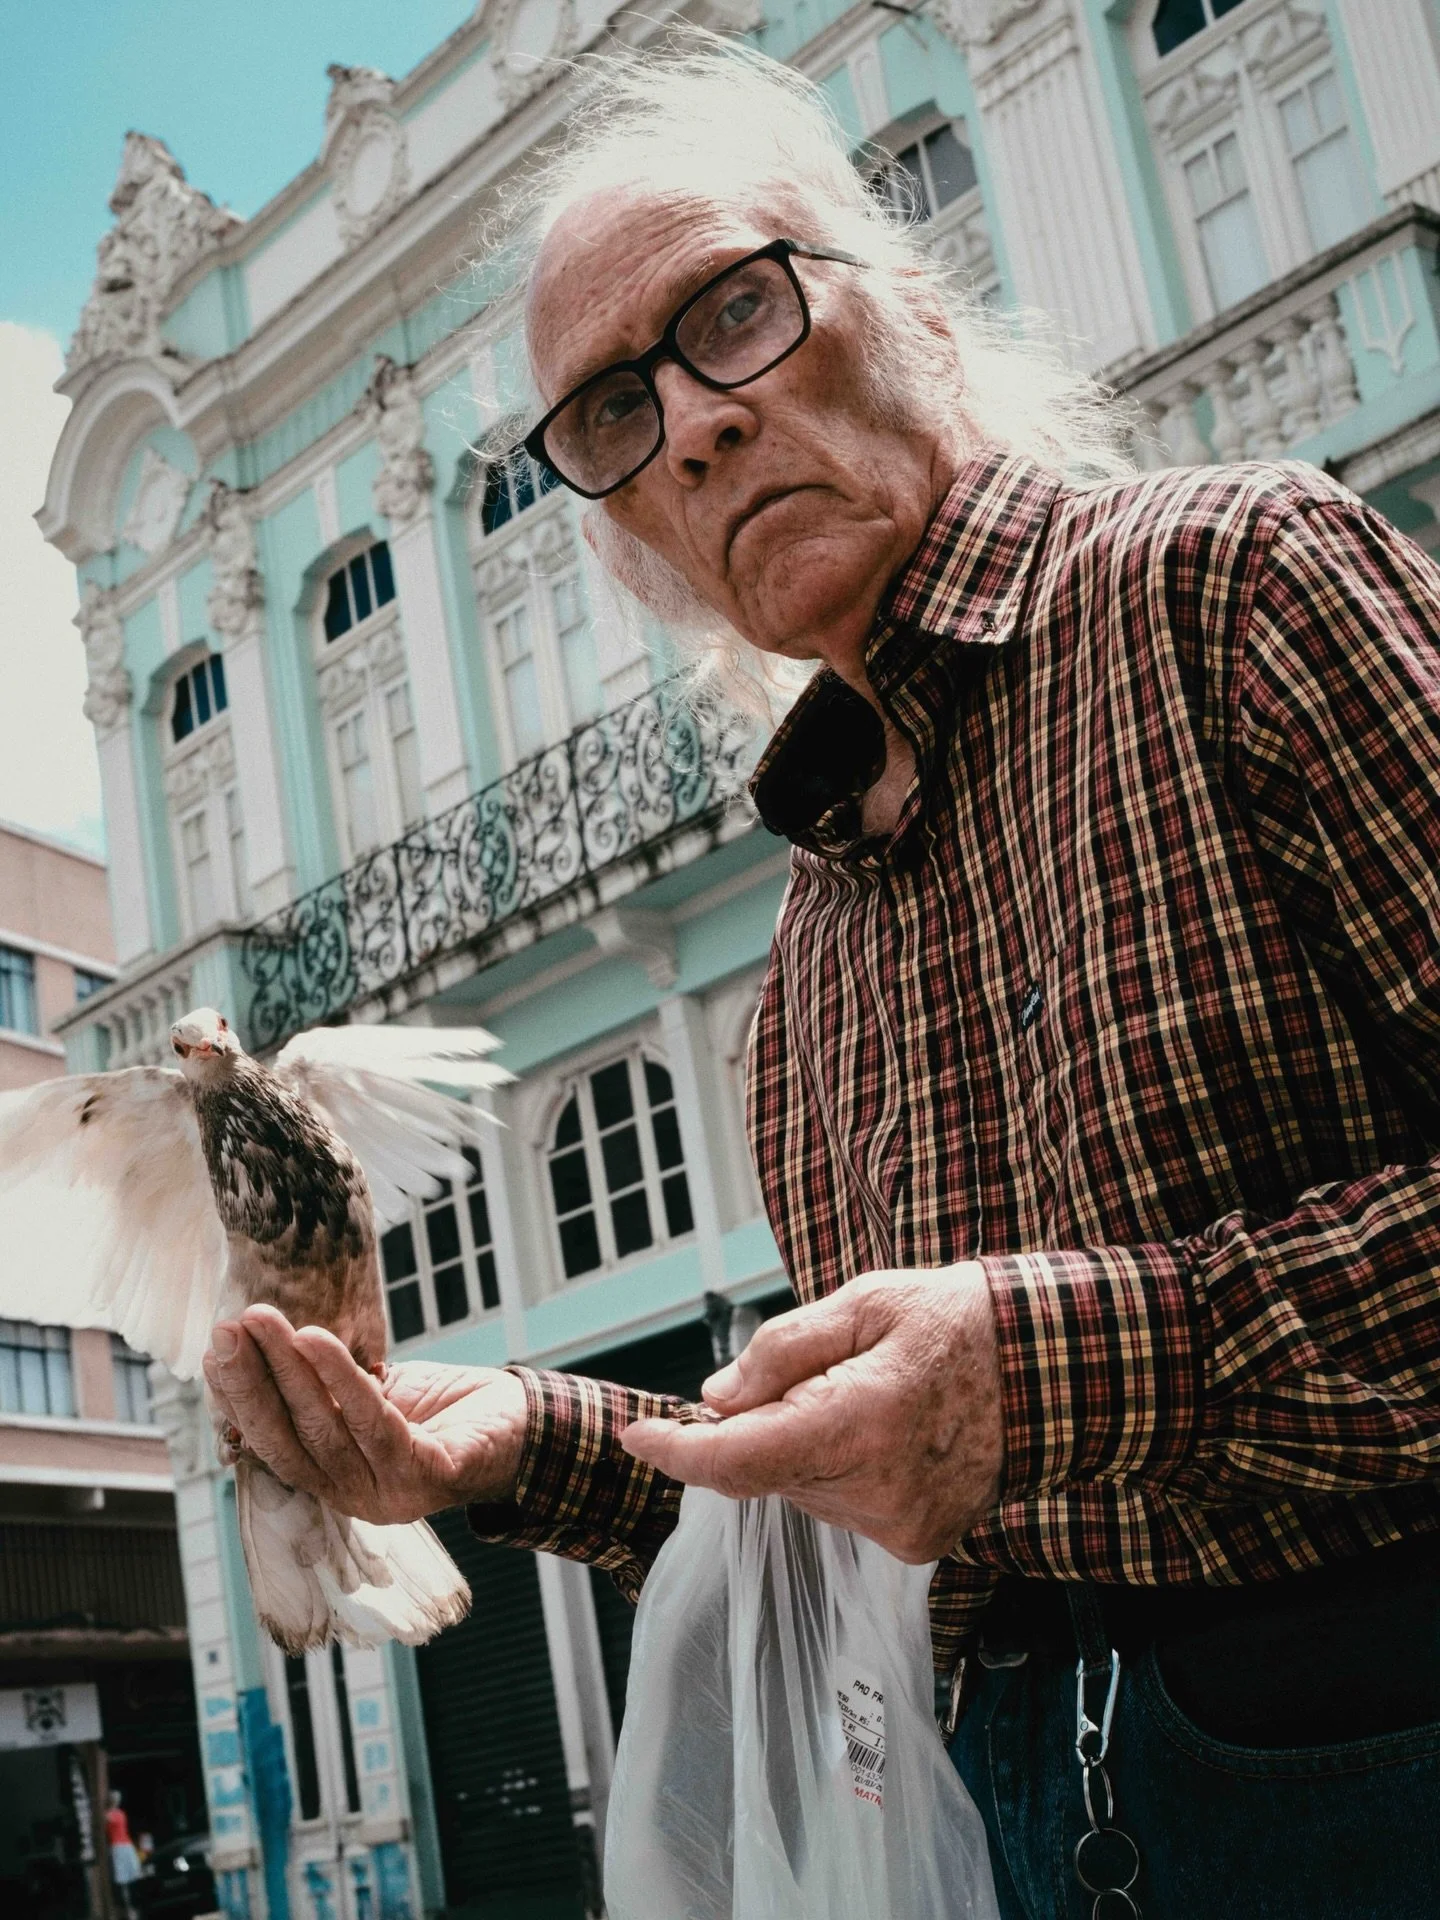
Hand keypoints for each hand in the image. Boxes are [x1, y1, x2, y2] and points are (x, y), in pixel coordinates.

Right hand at [203, 1303, 527, 1523]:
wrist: (527, 1424)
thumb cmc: (444, 1408)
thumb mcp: (374, 1394)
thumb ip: (324, 1388)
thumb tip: (256, 1349)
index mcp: (337, 1478)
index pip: (274, 1443)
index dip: (240, 1400)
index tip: (214, 1351)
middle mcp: (356, 1496)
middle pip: (290, 1439)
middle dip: (251, 1382)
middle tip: (226, 1330)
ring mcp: (391, 1494)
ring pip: (326, 1429)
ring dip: (288, 1371)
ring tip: (263, 1322)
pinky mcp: (428, 1478)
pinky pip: (377, 1424)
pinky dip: (342, 1379)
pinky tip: (315, 1339)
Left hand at [621, 1267, 1003, 1562]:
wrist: (1051, 1368)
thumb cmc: (955, 1322)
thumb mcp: (863, 1303)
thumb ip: (782, 1351)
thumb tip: (716, 1397)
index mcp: (858, 1423)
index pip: (736, 1459)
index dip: (676, 1452)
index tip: (636, 1433)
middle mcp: (876, 1491)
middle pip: (767, 1471)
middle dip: (758, 1425)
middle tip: (807, 1372)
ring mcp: (899, 1527)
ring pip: (803, 1490)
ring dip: (803, 1446)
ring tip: (865, 1394)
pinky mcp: (918, 1544)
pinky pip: (843, 1507)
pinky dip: (840, 1470)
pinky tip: (884, 1431)